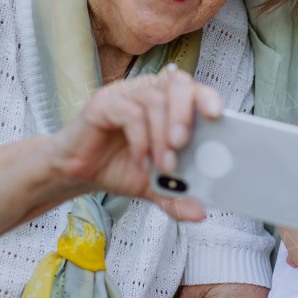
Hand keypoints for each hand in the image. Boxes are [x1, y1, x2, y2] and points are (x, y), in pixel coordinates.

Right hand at [51, 67, 217, 221]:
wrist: (80, 172)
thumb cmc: (119, 166)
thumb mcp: (154, 187)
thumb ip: (176, 197)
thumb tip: (200, 213)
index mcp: (168, 103)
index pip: (193, 88)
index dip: (207, 96)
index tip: (218, 115)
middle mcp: (148, 91)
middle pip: (177, 84)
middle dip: (185, 113)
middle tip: (184, 143)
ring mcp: (126, 93)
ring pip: (154, 100)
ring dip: (162, 135)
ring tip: (164, 165)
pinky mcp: (104, 103)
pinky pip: (128, 113)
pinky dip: (140, 139)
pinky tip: (140, 160)